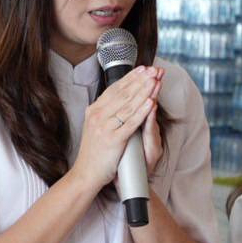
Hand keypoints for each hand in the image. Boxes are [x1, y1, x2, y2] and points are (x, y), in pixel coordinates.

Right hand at [70, 65, 162, 193]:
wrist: (86, 173)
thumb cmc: (93, 153)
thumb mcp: (95, 126)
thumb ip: (104, 111)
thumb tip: (116, 97)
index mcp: (94, 110)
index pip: (115, 89)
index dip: (131, 77)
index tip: (143, 69)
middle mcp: (97, 115)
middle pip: (123, 93)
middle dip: (140, 80)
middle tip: (154, 70)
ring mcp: (104, 127)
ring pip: (128, 105)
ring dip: (144, 91)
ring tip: (155, 80)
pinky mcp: (113, 139)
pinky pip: (130, 123)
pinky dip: (142, 111)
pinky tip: (151, 102)